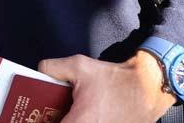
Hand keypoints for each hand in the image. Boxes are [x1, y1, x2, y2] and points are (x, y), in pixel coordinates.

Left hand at [38, 53, 175, 122]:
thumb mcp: (80, 66)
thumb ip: (53, 68)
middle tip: (48, 113)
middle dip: (52, 119)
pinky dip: (81, 120)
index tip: (35, 116)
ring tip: (65, 111)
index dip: (40, 121)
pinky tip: (82, 113)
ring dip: (69, 119)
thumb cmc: (115, 80)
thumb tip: (39, 72)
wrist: (148, 88)